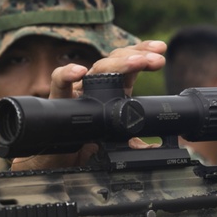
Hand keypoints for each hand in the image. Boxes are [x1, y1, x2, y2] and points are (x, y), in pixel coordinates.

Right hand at [10, 41, 167, 172]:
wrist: (56, 165)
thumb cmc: (83, 149)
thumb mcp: (115, 145)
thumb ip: (132, 143)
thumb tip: (152, 148)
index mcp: (111, 91)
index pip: (127, 65)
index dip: (143, 54)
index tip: (160, 52)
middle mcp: (94, 86)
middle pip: (115, 60)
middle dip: (137, 56)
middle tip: (157, 60)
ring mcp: (76, 90)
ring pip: (95, 68)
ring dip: (117, 63)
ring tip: (136, 63)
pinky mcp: (58, 100)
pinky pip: (59, 83)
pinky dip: (68, 75)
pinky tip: (80, 72)